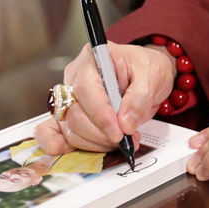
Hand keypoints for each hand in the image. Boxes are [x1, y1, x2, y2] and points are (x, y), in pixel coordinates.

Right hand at [35, 42, 175, 154]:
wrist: (146, 75)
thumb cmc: (145, 69)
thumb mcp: (153, 76)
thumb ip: (140, 98)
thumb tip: (125, 122)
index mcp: (94, 58)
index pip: (86, 88)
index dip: (101, 114)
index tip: (119, 131)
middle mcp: (76, 76)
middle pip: (75, 111)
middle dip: (101, 133)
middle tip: (125, 139)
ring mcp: (69, 96)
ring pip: (70, 127)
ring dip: (95, 141)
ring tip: (120, 141)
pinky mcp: (68, 114)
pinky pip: (55, 133)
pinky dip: (67, 145)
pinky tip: (85, 149)